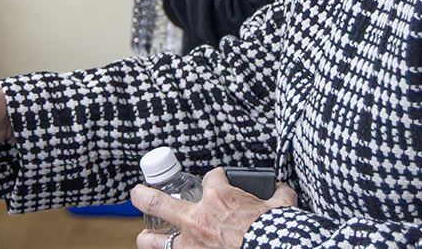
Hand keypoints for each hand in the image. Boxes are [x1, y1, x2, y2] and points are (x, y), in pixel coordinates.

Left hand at [130, 169, 297, 248]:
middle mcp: (198, 220)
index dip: (215, 180)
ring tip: (145, 236)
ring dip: (148, 238)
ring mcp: (193, 245)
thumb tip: (283, 190)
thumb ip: (278, 195)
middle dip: (144, 197)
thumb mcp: (281, 206)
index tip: (220, 182)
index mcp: (219, 198)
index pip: (210, 179)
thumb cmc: (276, 230)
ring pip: (154, 241)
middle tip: (138, 194)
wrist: (278, 248)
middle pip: (157, 203)